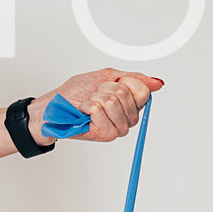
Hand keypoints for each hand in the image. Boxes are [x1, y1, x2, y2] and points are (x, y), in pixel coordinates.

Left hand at [34, 67, 164, 143]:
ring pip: (112, 100)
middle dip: (105, 88)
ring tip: (88, 104)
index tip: (108, 84)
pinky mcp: (106, 134)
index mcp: (130, 104)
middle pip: (126, 93)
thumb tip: (157, 82)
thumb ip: (132, 78)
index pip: (143, 90)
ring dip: (95, 97)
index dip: (124, 81)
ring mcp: (118, 128)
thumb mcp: (104, 77)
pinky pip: (100, 109)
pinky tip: (85, 112)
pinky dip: (88, 105)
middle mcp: (127, 118)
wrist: (55, 107)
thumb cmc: (76, 93)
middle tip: (95, 95)